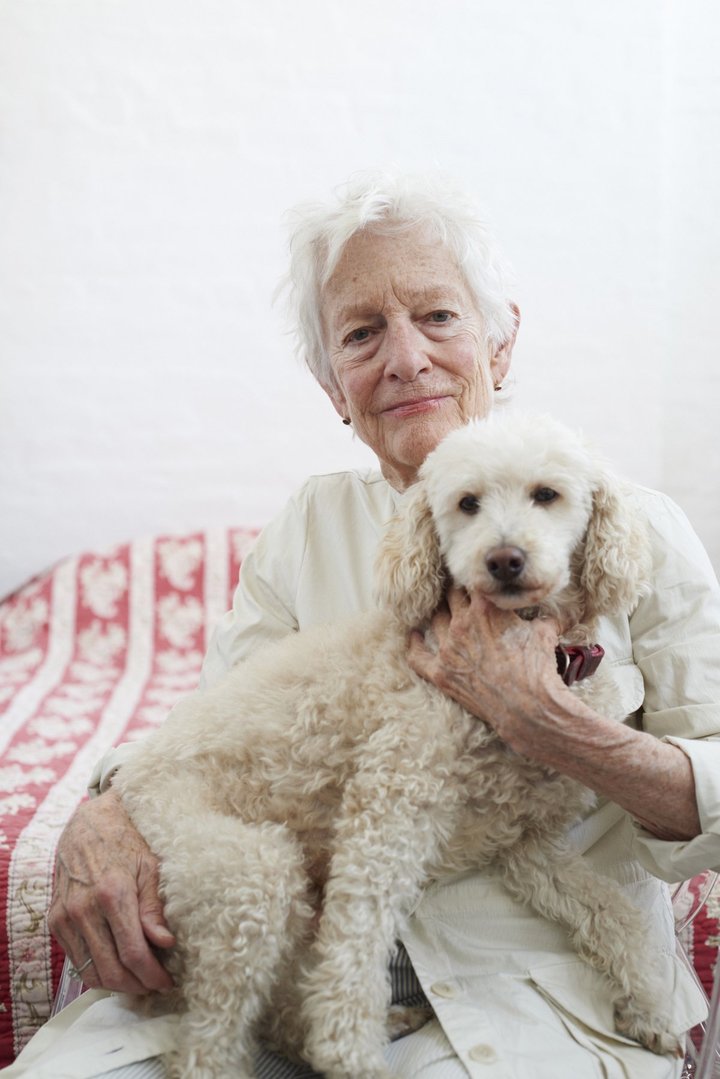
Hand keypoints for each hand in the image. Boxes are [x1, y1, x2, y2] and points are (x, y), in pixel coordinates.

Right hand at [48, 788, 174, 993]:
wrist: (89, 823)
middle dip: (138, 985)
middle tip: (156, 985)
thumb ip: (155, 907)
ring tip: (140, 980)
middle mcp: (83, 909)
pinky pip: (76, 960)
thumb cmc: (127, 840)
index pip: (133, 953)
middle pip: (112, 970)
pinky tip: (117, 967)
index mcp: (112, 893)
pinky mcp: (55, 920)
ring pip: (91, 972)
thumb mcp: (150, 866)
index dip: (152, 975)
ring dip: (117, 984)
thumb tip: (165, 943)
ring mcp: (65, 916)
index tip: (168, 981)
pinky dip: (97, 971)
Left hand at [407, 587, 567, 757]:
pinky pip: (417, 655)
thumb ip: (549, 617)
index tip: (480, 583)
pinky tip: (413, 635)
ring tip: (443, 612)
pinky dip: (413, 644)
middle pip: (452, 597)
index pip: (474, 583)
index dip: (478, 582)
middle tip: (462, 595)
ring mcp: (448, 648)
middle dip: (458, 594)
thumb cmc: (538, 668)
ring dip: (440, 615)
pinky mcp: (440, 673)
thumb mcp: (545, 634)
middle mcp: (462, 623)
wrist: (528, 707)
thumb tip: (567, 611)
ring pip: (436, 621)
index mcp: (485, 608)